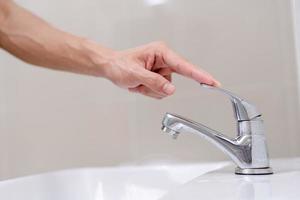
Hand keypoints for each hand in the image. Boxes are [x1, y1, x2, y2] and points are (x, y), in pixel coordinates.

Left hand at [105, 41, 219, 98]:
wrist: (111, 68)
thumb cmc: (120, 65)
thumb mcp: (135, 74)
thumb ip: (154, 82)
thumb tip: (171, 89)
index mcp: (161, 52)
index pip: (184, 65)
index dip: (199, 75)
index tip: (212, 82)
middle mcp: (164, 60)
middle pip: (174, 79)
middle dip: (158, 85)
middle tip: (145, 83)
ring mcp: (162, 70)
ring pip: (167, 88)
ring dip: (152, 89)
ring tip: (139, 82)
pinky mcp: (160, 78)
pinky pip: (161, 92)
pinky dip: (150, 92)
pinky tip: (141, 85)